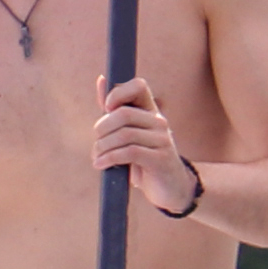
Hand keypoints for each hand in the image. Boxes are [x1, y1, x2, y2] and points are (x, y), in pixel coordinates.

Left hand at [95, 76, 205, 217]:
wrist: (169, 189)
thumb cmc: (143, 160)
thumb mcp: (128, 134)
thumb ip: (114, 110)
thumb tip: (101, 79)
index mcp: (151, 111)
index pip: (138, 85)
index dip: (117, 93)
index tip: (106, 109)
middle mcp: (159, 122)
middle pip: (123, 114)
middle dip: (102, 129)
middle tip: (97, 143)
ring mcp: (162, 140)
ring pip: (124, 135)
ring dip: (103, 147)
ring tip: (98, 157)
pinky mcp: (160, 159)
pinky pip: (129, 152)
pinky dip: (109, 158)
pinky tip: (101, 165)